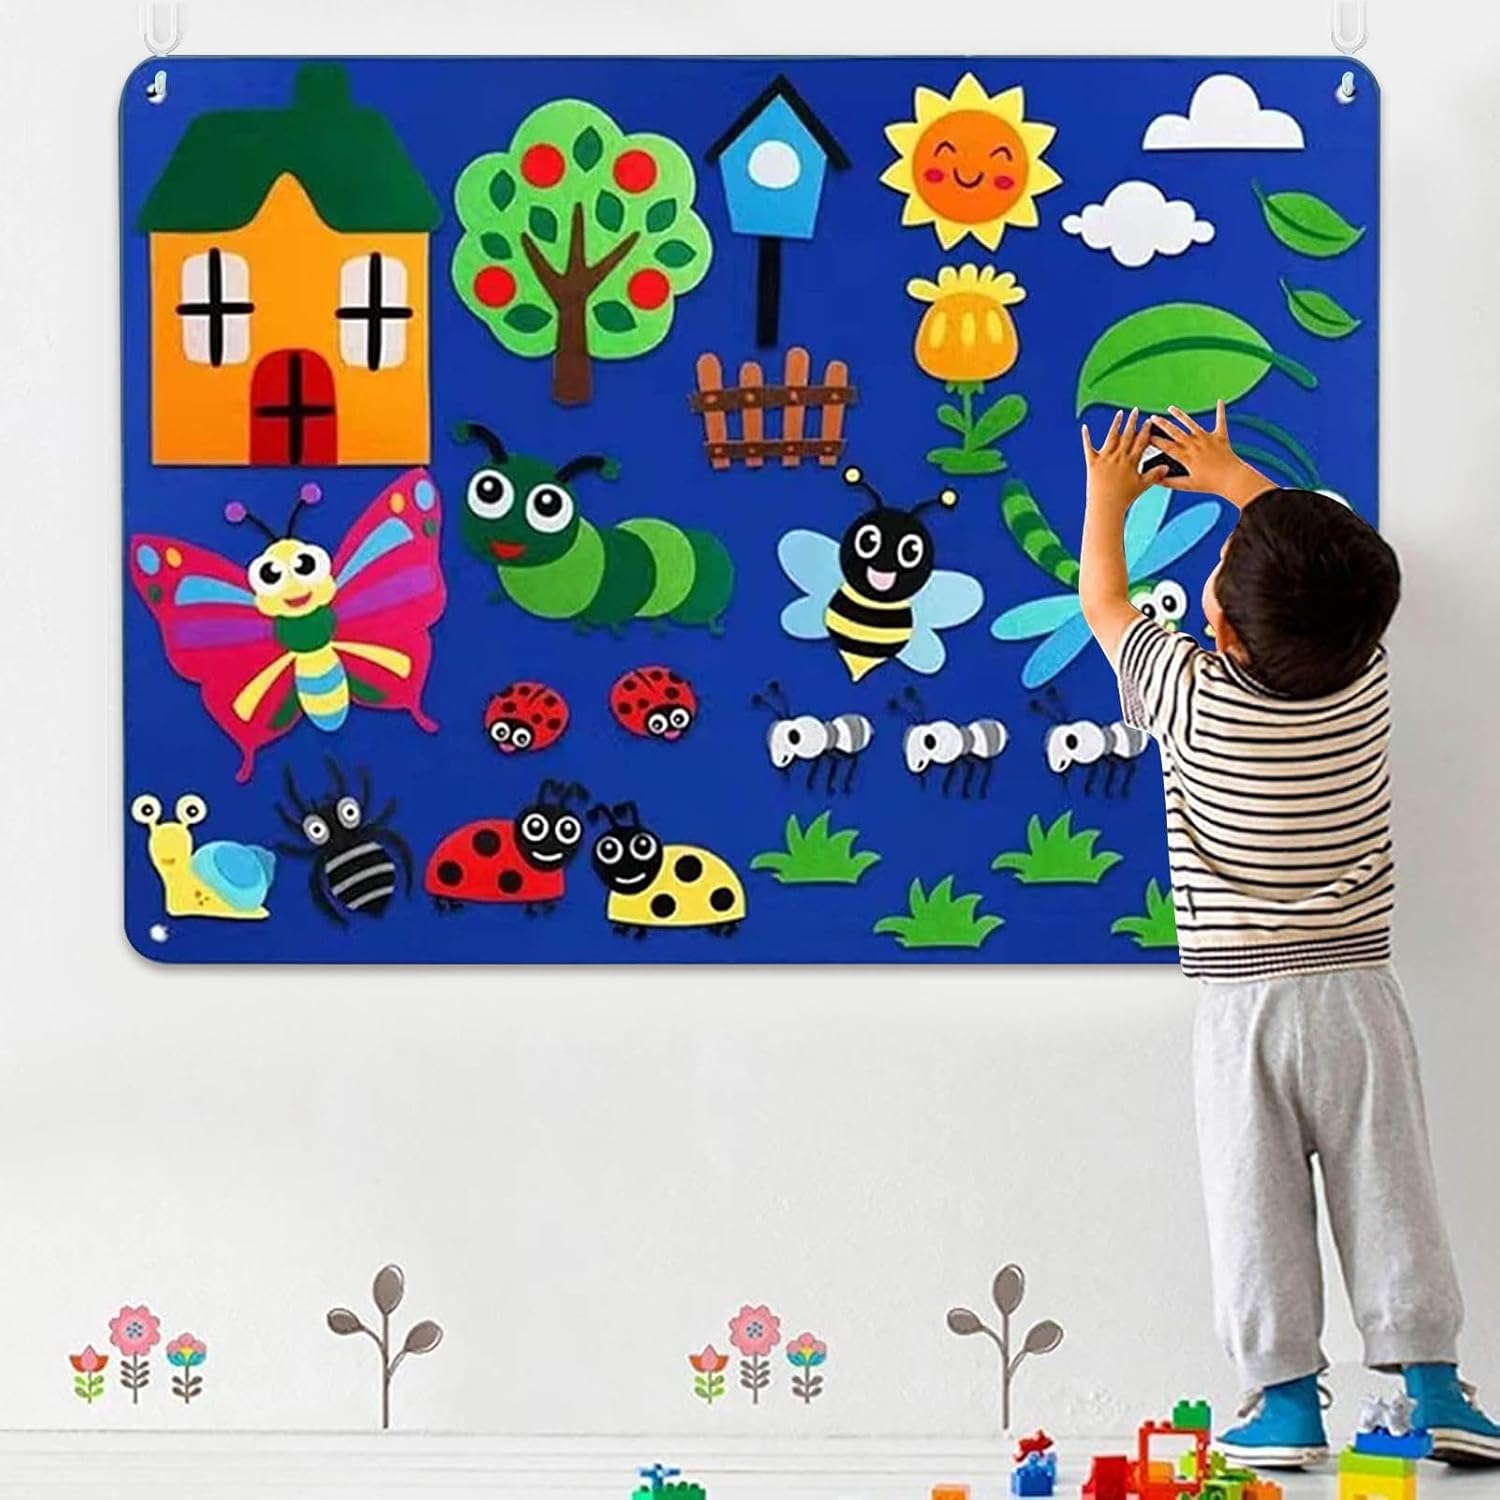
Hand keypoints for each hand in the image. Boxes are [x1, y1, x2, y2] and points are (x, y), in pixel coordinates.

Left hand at [1081, 408, 1154, 510]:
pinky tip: (1084, 427)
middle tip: (1135, 411)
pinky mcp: (1092, 463)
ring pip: (1111, 437)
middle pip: (1127, 435)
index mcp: (1131, 461)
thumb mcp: (1142, 485)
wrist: (1106, 506)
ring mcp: (1105, 459)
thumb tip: (1167, 467)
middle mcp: (1119, 457)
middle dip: (1132, 422)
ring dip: (1116, 424)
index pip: (1141, 442)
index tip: (1148, 421)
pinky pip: (1088, 447)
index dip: (1145, 431)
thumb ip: (1154, 475)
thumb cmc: (1124, 498)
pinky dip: (1086, 437)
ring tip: (1120, 413)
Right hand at [1149, 402, 1271, 507]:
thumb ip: (1169, 482)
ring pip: (1192, 424)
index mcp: (1186, 457)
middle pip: (1175, 432)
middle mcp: (1195, 445)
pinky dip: (1221, 411)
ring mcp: (1207, 439)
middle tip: (1152, 418)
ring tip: (1171, 408)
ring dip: (1180, 415)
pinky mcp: (1220, 437)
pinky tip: (1220, 400)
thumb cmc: (1210, 484)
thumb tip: (1154, 480)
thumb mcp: (1187, 486)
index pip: (1166, 446)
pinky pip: (1220, 421)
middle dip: (1162, 424)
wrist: (1232, 479)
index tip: (1144, 435)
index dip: (1154, 441)